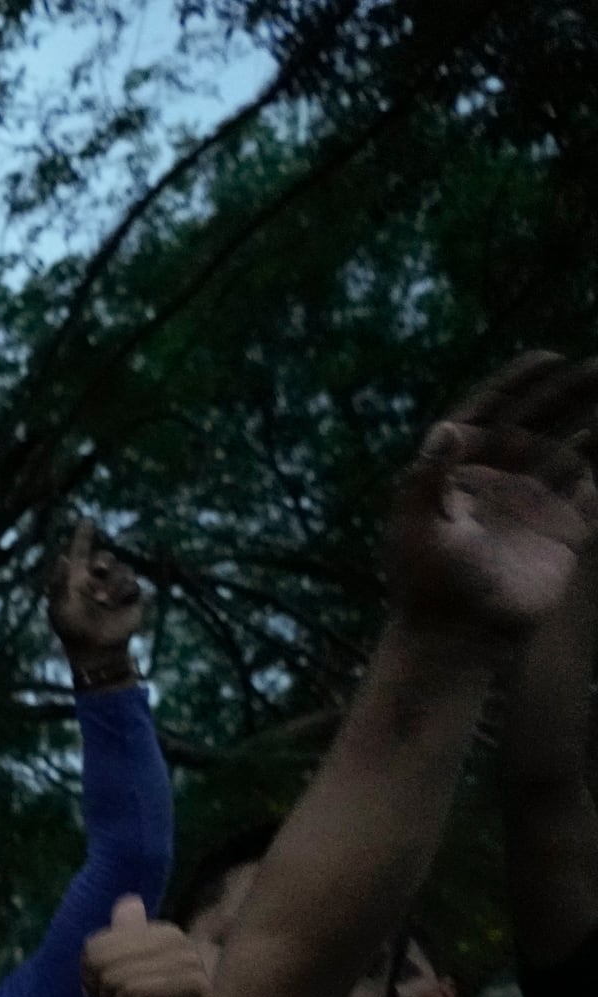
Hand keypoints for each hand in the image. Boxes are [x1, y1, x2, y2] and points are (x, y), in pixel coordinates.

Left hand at [46, 518, 147, 684]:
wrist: (96, 649)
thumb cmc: (72, 629)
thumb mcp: (60, 606)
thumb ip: (60, 581)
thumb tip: (62, 557)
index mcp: (76, 578)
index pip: (79, 551)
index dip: (83, 536)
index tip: (86, 521)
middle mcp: (96, 579)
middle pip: (105, 557)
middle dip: (103, 563)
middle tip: (97, 575)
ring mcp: (114, 587)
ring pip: (121, 569)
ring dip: (112, 585)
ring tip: (103, 602)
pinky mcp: (131, 596)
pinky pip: (133, 583)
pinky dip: (123, 592)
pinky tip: (116, 605)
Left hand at [78, 896, 211, 996]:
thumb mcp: (127, 975)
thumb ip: (122, 941)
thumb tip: (129, 901)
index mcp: (164, 934)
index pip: (94, 946)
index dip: (90, 976)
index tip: (110, 994)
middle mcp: (181, 942)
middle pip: (100, 960)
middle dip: (102, 993)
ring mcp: (192, 964)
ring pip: (115, 978)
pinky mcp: (195, 989)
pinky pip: (132, 991)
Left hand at [384, 355, 597, 644]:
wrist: (459, 638)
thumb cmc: (429, 585)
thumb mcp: (418, 528)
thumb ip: (428, 477)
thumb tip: (445, 426)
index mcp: (458, 474)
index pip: (488, 415)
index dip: (516, 384)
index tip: (547, 357)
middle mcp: (497, 482)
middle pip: (536, 424)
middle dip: (567, 393)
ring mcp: (531, 505)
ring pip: (569, 450)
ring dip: (595, 421)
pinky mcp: (562, 531)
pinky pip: (591, 488)